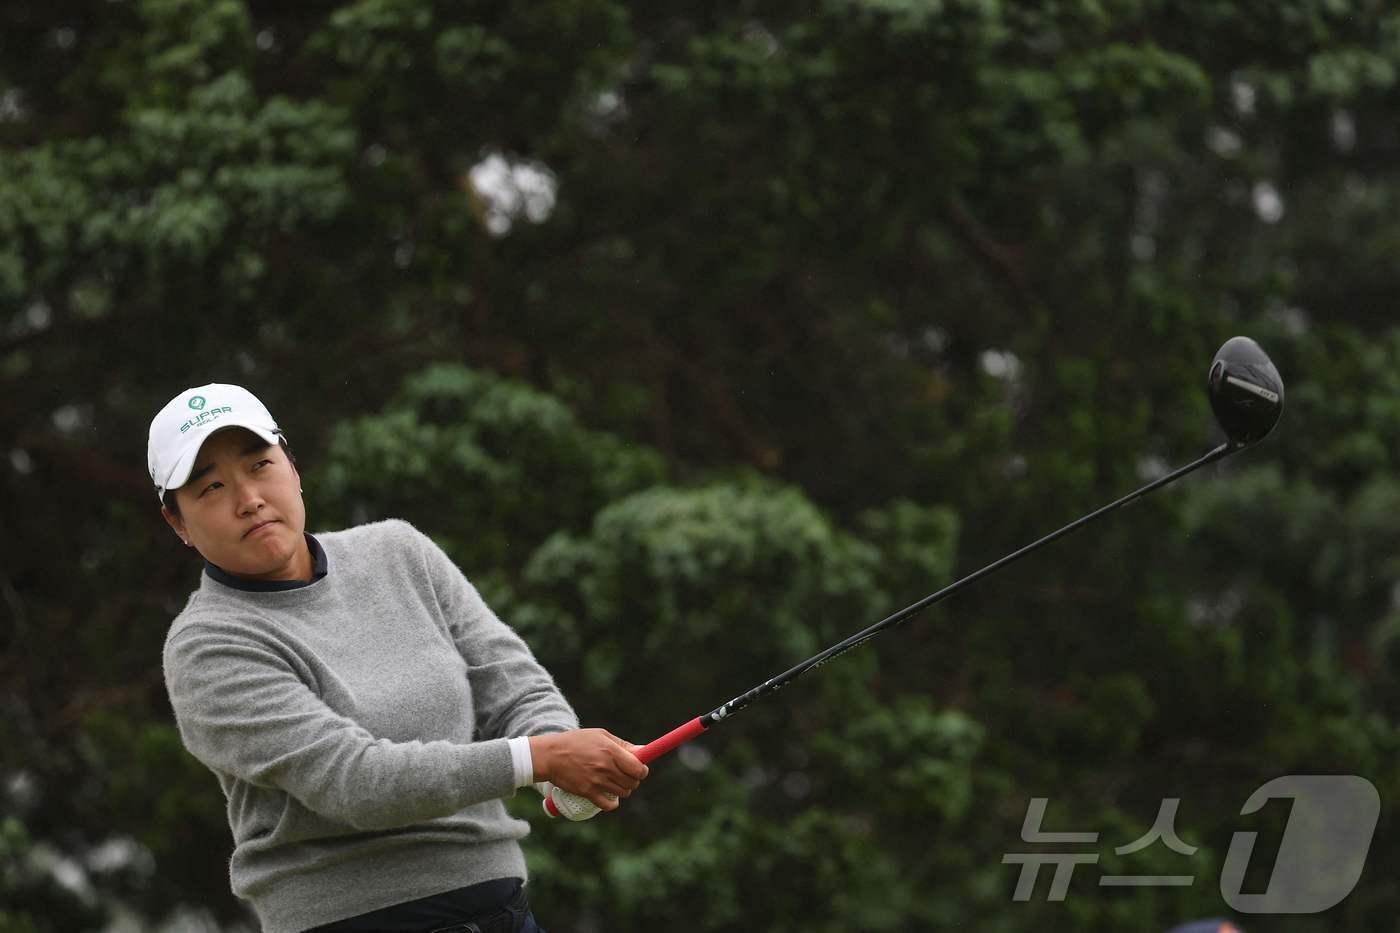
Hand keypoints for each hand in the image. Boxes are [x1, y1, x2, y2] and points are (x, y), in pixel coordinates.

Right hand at [529, 729, 647, 810]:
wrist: (550, 755)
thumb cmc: (576, 742)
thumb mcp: (600, 736)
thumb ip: (622, 744)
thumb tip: (642, 750)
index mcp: (611, 751)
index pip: (638, 768)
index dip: (642, 771)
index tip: (640, 770)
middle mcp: (606, 767)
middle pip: (632, 782)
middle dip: (633, 780)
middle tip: (625, 776)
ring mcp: (597, 781)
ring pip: (623, 793)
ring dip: (622, 790)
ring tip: (614, 783)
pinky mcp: (587, 792)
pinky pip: (608, 805)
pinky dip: (612, 803)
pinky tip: (610, 798)